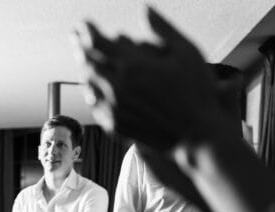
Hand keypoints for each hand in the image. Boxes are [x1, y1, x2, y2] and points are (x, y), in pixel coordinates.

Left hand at [74, 8, 231, 152]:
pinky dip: (92, 91)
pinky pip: (94, 105)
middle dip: (80, 47)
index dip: (86, 31)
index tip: (83, 24)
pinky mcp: (113, 125)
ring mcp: (113, 108)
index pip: (97, 43)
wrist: (195, 136)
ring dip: (85, 69)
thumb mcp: (187, 53)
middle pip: (87, 63)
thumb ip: (162, 30)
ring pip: (88, 84)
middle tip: (77, 38)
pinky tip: (95, 87)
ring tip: (85, 60)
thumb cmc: (196, 93)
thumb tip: (145, 10)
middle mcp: (117, 87)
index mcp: (132, 66)